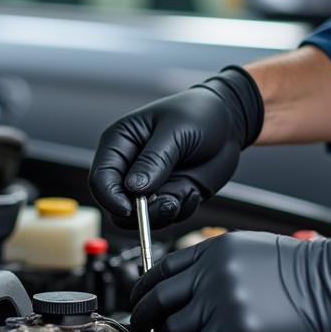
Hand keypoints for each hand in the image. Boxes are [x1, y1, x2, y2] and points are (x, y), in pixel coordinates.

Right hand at [89, 67, 263, 227]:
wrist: (229, 123)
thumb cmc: (198, 114)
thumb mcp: (175, 131)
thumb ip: (154, 160)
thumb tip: (134, 188)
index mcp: (120, 143)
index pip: (101, 178)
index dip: (110, 198)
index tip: (130, 209)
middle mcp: (129, 166)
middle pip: (116, 204)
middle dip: (141, 212)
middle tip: (168, 203)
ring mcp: (149, 184)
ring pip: (140, 217)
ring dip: (163, 213)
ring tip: (184, 195)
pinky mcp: (168, 196)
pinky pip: (165, 217)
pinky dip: (180, 211)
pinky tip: (193, 191)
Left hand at [129, 230, 330, 331]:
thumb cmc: (299, 267)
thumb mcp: (247, 248)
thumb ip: (213, 263)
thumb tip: (189, 283)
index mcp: (214, 250)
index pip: (160, 269)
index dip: (144, 288)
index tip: (140, 300)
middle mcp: (211, 273)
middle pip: (158, 300)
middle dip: (144, 317)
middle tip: (142, 328)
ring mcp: (221, 302)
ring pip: (174, 329)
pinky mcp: (234, 331)